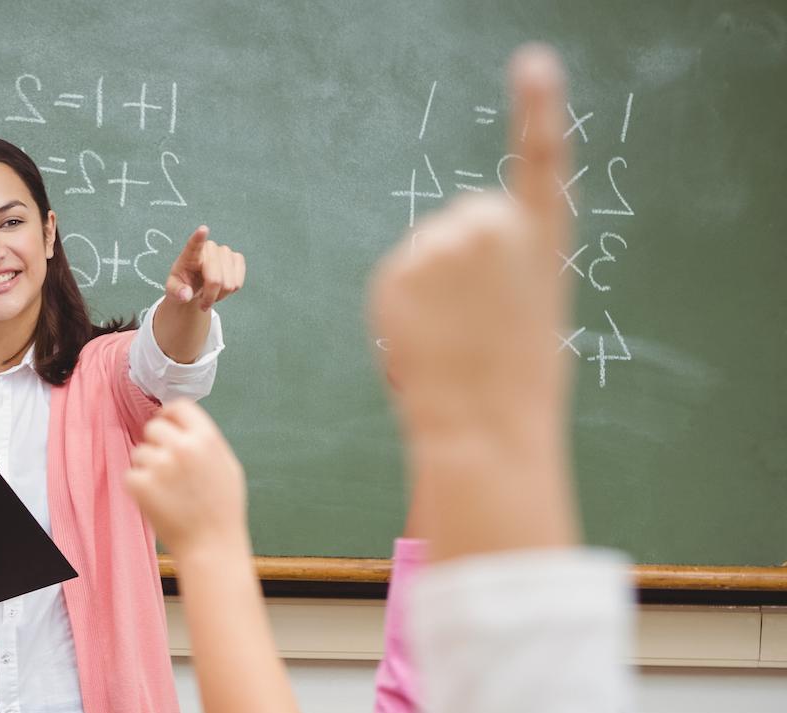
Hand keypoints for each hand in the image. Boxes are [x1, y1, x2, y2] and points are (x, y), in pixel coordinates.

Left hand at [125, 400, 248, 557]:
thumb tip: (183, 423)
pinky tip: (156, 501)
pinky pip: (129, 475)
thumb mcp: (227, 465)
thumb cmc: (222, 508)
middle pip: (153, 427)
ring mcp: (160, 466)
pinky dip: (138, 487)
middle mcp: (182, 447)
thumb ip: (205, 440)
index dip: (169, 415)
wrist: (212, 545)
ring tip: (166, 490)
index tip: (165, 424)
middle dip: (156, 444)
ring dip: (147, 468)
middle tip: (165, 467)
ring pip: (139, 452)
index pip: (179, 407)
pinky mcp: (141, 485)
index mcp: (206, 438)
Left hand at [164, 226, 245, 311]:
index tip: (203, 229)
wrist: (194, 284)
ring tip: (211, 293)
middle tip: (202, 303)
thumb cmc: (183, 283)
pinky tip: (221, 288)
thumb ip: (177, 292)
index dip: (199, 238)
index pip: (194, 245)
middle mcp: (209, 248)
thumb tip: (185, 295)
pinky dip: (230, 291)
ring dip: (220, 295)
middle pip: (215, 280)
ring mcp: (225, 251)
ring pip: (229, 284)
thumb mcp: (173, 290)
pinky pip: (238, 283)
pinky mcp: (237, 258)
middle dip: (210, 297)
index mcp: (190, 254)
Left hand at [370, 45, 571, 468]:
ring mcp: (442, 244)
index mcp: (543, 237)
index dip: (537, 107)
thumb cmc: (515, 380)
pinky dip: (401, 307)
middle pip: (464, 218)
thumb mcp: (532, 308)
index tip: (533, 63)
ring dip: (430, 288)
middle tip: (475, 321)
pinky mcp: (398, 270)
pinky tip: (424, 339)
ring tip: (452, 338)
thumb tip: (467, 254)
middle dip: (461, 259)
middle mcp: (494, 227)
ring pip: (426, 251)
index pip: (542, 157)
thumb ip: (509, 265)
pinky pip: (395, 279)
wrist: (483, 424)